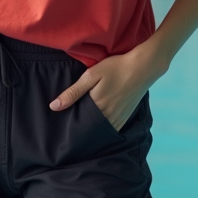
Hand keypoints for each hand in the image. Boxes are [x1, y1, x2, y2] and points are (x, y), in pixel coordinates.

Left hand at [49, 41, 168, 131]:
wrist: (143, 67)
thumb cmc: (116, 68)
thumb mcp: (91, 75)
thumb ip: (73, 92)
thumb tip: (54, 107)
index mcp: (97, 107)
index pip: (78, 123)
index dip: (70, 125)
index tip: (61, 125)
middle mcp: (108, 117)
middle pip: (89, 129)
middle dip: (80, 128)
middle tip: (70, 127)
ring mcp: (119, 118)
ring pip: (101, 130)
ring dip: (92, 128)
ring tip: (82, 125)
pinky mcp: (126, 117)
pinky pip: (112, 128)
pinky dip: (103, 127)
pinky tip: (98, 121)